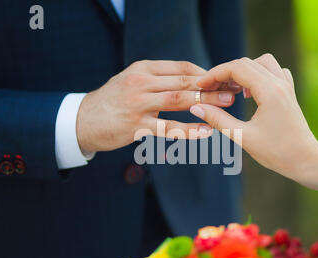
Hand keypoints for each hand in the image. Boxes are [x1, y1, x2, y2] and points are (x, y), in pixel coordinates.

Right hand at [76, 60, 235, 151]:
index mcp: (143, 68)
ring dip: (206, 101)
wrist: (82, 120)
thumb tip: (191, 80)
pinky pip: (168, 128)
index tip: (223, 79)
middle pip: (184, 81)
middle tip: (234, 89)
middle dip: (212, 85)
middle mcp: (141, 82)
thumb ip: (157, 79)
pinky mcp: (135, 126)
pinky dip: (189, 129)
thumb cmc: (113, 101)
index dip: (206, 73)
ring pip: (179, 100)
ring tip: (227, 104)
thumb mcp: (132, 81)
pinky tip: (206, 131)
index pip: (181, 67)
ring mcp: (137, 103)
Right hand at [190, 54, 317, 192]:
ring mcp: (286, 86)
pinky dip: (258, 74)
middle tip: (210, 88)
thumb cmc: (277, 152)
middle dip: (224, 72)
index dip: (214, 74)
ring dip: (243, 70)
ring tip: (231, 89)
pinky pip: (274, 71)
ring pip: (261, 62)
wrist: (305, 160)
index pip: (236, 68)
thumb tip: (196, 107)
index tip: (200, 85)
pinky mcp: (289, 93)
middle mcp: (279, 83)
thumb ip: (218, 120)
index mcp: (269, 91)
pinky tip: (250, 92)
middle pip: (246, 62)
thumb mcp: (243, 137)